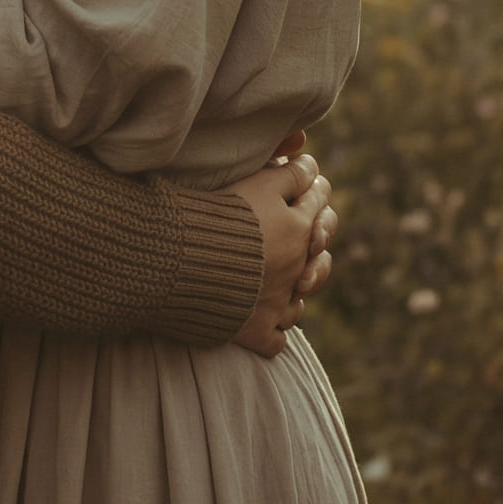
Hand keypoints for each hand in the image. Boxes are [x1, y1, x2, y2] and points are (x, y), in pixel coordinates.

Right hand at [226, 141, 331, 358]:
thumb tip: (312, 166)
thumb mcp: (259, 182)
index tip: (305, 181)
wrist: (183, 260)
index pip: (319, 202)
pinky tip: (264, 315)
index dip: (313, 188)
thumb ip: (291, 173)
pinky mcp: (255, 332)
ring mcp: (276, 305)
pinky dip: (272, 328)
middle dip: (315, 242)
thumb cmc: (219, 214)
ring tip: (289, 280)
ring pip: (300, 301)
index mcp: (298, 230)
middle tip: (304, 233)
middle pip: (319, 256)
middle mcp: (294, 270)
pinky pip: (276, 337)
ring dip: (296, 289)